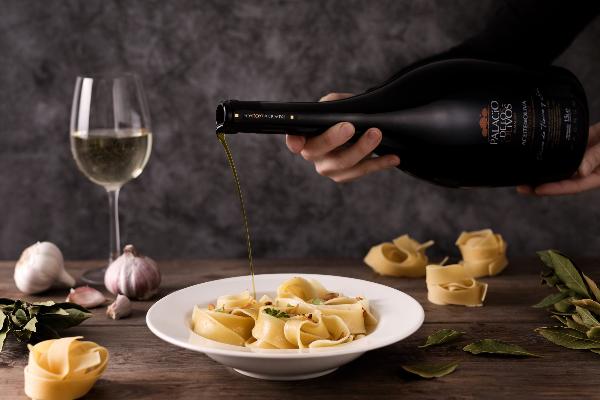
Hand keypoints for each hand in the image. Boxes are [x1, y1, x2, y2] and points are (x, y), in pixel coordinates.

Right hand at [285, 92, 400, 182]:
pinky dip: (379, 163)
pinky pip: (363, 171)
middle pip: (319, 151)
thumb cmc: (339, 117)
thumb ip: (331, 104)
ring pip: (343, 164)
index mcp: (305, 137)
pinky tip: (393, 158)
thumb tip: (336, 109)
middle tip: (349, 126)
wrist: (355, 129)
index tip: (298, 142)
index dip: (294, 143)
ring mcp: (329, 168)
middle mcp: (314, 156)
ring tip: (376, 134)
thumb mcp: (333, 105)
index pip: (294, 142)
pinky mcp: (347, 175)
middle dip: (334, 139)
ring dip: (361, 149)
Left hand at [517, 123, 599, 195]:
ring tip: (522, 173)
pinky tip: (534, 152)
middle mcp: (588, 168)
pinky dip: (549, 151)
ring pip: (559, 166)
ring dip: (542, 169)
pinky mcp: (581, 142)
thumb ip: (596, 157)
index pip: (574, 186)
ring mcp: (583, 155)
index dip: (555, 189)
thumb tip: (580, 171)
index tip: (537, 190)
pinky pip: (562, 149)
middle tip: (521, 186)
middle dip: (541, 184)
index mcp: (597, 175)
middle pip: (562, 179)